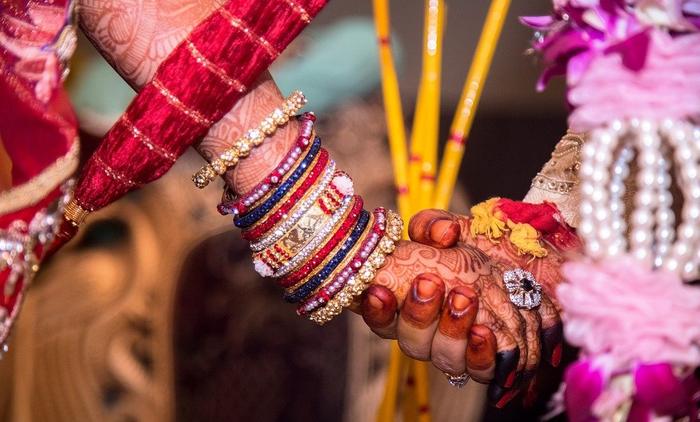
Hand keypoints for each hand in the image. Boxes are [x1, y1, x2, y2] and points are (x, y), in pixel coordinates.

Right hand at [360, 240, 542, 406]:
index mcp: (408, 305)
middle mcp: (428, 335)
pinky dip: (480, 353)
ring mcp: (456, 352)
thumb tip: (441, 233)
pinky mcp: (488, 362)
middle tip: (430, 283)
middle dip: (417, 314)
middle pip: (410, 340)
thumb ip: (434, 224)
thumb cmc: (482, 251)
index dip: (374, 309)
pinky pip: (479, 370)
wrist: (528, 272)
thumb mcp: (456, 229)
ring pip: (442, 356)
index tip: (378, 290)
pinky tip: (484, 332)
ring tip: (465, 297)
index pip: (380, 317)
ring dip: (451, 329)